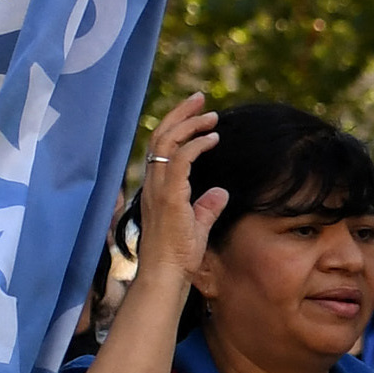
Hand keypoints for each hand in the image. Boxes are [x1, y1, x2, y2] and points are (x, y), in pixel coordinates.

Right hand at [134, 94, 224, 287]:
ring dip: (189, 124)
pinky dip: (196, 145)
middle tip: (200, 98)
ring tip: (212, 114)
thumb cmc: (180, 256)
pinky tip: (213, 138)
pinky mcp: (169, 197)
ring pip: (166, 143)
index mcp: (157, 187)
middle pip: (159, 136)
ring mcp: (158, 189)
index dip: (176, 127)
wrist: (167, 275)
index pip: (161, 148)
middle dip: (180, 114)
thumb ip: (206, 207)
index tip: (198, 114)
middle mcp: (152, 183)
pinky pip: (179, 161)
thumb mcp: (196, 226)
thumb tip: (221, 192)